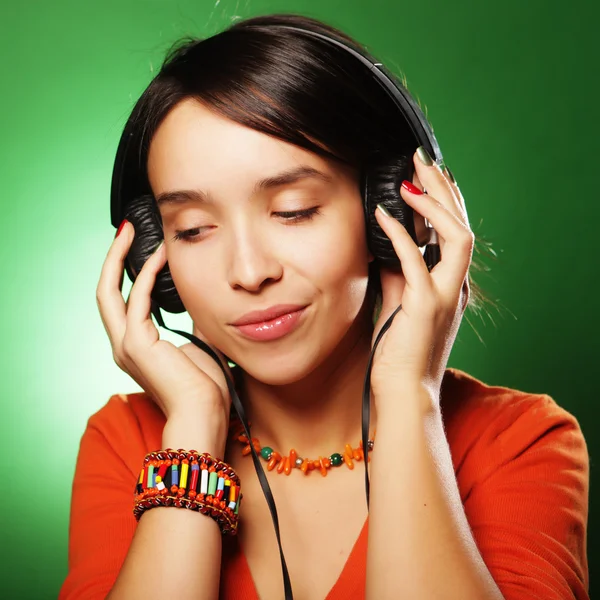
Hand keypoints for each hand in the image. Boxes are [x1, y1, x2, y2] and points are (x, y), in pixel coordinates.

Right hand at [96, 221, 232, 423]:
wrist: (205, 415)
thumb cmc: (204, 389)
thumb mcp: (200, 346)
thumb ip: (195, 322)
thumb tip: (203, 301)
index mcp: (137, 347)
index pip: (123, 302)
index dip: (127, 273)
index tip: (143, 248)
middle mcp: (124, 345)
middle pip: (106, 292)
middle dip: (114, 259)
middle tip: (126, 230)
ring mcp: (126, 345)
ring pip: (109, 292)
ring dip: (120, 260)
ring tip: (132, 233)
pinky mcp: (135, 344)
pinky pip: (136, 299)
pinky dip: (145, 275)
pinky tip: (159, 256)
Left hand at [370, 149, 472, 402]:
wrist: (404, 390)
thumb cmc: (399, 350)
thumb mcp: (399, 302)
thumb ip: (398, 272)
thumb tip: (385, 241)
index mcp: (450, 284)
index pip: (455, 231)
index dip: (443, 200)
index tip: (423, 174)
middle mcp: (455, 286)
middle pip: (462, 225)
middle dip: (442, 189)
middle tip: (420, 160)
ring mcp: (444, 295)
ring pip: (457, 237)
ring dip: (434, 205)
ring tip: (409, 180)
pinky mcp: (425, 306)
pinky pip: (416, 260)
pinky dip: (400, 233)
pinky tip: (382, 214)